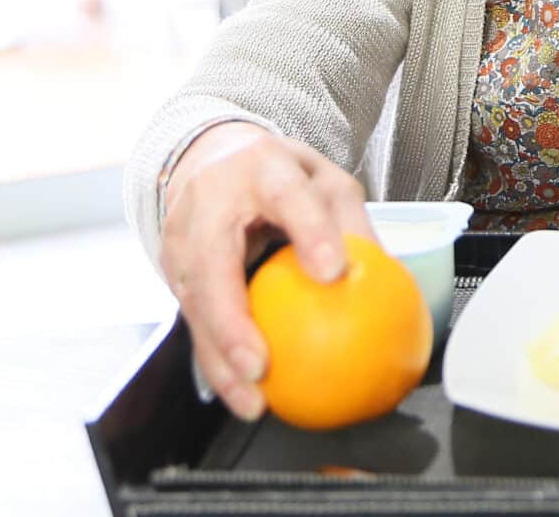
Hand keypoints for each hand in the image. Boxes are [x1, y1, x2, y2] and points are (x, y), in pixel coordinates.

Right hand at [158, 122, 377, 419]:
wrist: (208, 156)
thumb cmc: (276, 174)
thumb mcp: (324, 180)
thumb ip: (350, 224)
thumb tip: (386, 278)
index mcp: (260, 167)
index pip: (288, 195)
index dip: (309, 232)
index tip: (332, 272)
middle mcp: (209, 202)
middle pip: (213, 264)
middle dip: (231, 321)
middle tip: (260, 366)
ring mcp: (181, 237)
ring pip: (194, 304)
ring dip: (219, 358)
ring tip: (252, 402)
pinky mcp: (172, 270)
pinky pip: (194, 320)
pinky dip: (217, 361)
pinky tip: (244, 395)